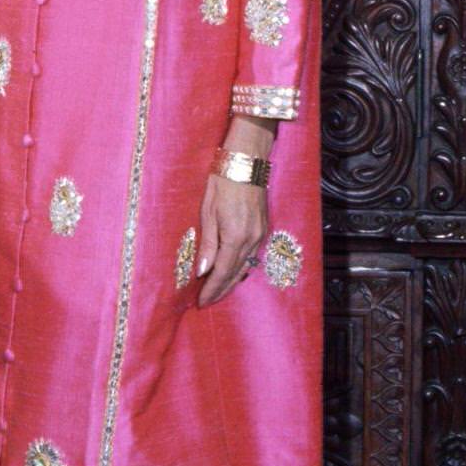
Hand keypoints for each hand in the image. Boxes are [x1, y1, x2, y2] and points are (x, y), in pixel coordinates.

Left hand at [195, 173, 267, 306]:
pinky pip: (252, 256)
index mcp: (236, 237)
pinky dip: (240, 268)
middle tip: (207, 302)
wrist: (246, 163)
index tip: (201, 302)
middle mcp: (252, 240)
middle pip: (236, 274)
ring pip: (245, 267)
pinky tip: (232, 272)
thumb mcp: (208, 212)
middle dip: (221, 290)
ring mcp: (260, 235)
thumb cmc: (222, 182)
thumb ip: (208, 244)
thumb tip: (202, 270)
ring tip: (217, 291)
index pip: (222, 272)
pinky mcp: (263, 229)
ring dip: (231, 281)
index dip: (212, 289)